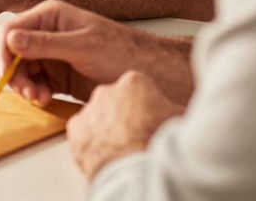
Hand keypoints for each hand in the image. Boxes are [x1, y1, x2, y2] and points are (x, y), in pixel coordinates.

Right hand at [0, 0, 165, 105]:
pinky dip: (36, 92)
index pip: (11, 30)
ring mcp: (52, 54)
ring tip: (39, 98)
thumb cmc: (120, 51)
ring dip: (25, 86)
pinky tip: (44, 99)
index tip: (6, 73)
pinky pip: (37, 83)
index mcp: (50, 16)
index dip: (4, 51)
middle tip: (26, 93)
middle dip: (16, 74)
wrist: (147, 72)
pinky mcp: (59, 74)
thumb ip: (45, 44)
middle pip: (13, 53)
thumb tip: (11, 39)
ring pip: (23, 71)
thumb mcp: (81, 46)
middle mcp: (47, 33)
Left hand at [67, 70, 183, 179]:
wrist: (136, 171)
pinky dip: (92, 142)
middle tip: (136, 136)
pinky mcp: (75, 129)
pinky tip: (107, 154)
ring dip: (108, 129)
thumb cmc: (160, 145)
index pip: (139, 90)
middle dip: (124, 115)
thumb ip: (172, 109)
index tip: (151, 121)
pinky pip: (84, 132)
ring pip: (98, 116)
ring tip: (123, 149)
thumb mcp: (180, 120)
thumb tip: (176, 110)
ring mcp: (89, 109)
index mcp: (134, 83)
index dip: (146, 107)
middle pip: (116, 101)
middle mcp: (106, 91)